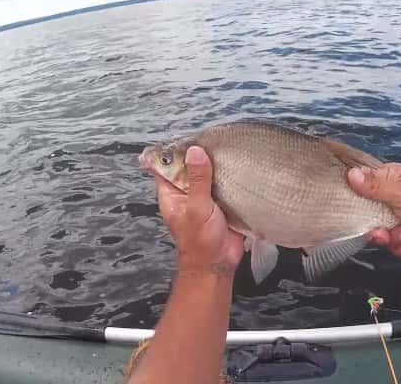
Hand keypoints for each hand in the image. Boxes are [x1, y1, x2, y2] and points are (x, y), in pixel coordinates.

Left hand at [155, 146, 244, 276]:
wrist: (218, 264)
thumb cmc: (200, 242)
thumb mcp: (197, 206)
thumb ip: (197, 179)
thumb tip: (196, 152)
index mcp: (171, 193)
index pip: (165, 165)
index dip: (172, 151)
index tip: (186, 138)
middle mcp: (185, 193)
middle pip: (188, 166)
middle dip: (198, 155)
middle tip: (210, 138)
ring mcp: (203, 197)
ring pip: (206, 174)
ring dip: (214, 164)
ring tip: (224, 147)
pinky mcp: (220, 202)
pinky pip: (222, 184)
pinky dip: (227, 176)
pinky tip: (235, 165)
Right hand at [347, 163, 400, 256]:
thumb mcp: (400, 191)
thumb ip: (374, 186)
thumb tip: (349, 173)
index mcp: (388, 178)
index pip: (362, 188)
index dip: (357, 202)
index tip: (356, 214)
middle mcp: (392, 195)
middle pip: (371, 216)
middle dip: (378, 229)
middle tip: (383, 235)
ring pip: (384, 232)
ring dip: (394, 238)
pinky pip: (398, 241)